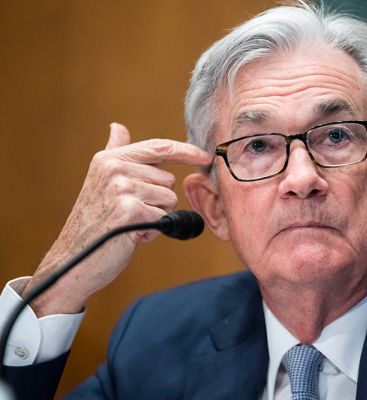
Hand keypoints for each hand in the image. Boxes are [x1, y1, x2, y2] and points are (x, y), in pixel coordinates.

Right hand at [23, 123, 212, 316]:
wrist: (74, 260)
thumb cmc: (95, 222)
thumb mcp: (102, 181)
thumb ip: (116, 153)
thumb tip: (117, 126)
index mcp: (109, 158)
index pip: (158, 147)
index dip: (186, 151)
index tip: (206, 156)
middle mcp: (114, 168)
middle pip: (169, 180)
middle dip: (158, 201)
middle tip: (130, 214)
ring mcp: (121, 188)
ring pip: (169, 200)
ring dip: (155, 217)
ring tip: (129, 224)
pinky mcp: (130, 210)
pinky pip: (163, 218)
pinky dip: (152, 232)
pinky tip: (130, 236)